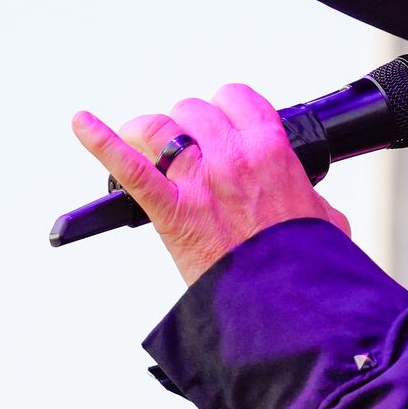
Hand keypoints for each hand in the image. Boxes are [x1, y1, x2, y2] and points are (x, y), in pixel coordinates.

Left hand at [72, 83, 351, 285]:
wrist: (287, 308)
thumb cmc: (304, 269)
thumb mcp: (325, 224)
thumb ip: (315, 203)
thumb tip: (312, 206)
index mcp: (272, 152)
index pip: (238, 100)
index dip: (227, 111)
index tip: (223, 125)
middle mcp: (232, 156)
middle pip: (194, 110)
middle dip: (189, 127)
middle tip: (191, 153)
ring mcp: (198, 181)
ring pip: (159, 127)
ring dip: (152, 134)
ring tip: (148, 148)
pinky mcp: (170, 211)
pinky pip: (129, 168)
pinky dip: (100, 142)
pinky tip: (82, 124)